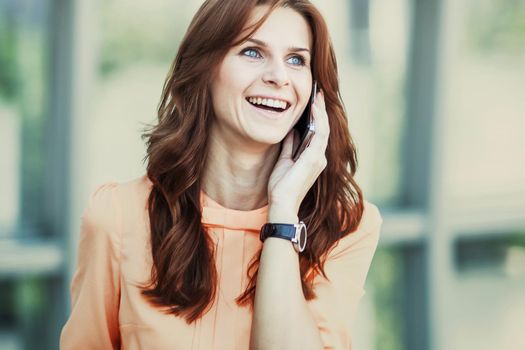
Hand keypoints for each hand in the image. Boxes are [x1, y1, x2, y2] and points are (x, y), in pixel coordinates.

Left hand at [267, 89, 329, 218]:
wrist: (281, 203)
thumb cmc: (281, 187)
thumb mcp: (284, 160)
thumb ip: (290, 146)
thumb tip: (291, 131)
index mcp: (313, 159)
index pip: (317, 133)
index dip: (316, 117)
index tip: (313, 102)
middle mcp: (320, 158)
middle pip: (323, 129)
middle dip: (321, 111)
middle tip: (318, 94)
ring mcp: (319, 158)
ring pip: (324, 129)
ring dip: (321, 112)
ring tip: (317, 96)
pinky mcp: (315, 159)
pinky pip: (319, 134)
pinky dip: (317, 120)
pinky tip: (314, 108)